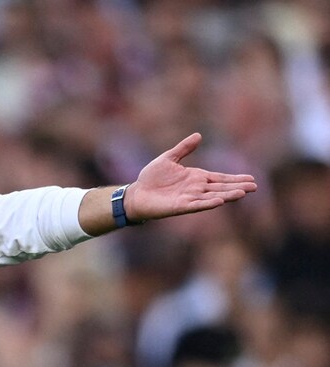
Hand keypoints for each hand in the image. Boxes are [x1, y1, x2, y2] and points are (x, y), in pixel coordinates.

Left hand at [127, 133, 257, 221]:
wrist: (136, 194)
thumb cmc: (151, 178)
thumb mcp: (168, 158)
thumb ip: (183, 149)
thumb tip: (198, 136)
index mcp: (196, 177)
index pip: (220, 178)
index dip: (235, 178)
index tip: (251, 179)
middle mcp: (196, 189)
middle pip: (221, 187)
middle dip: (237, 187)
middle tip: (255, 187)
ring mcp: (189, 198)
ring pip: (212, 196)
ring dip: (227, 195)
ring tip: (243, 193)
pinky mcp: (180, 206)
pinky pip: (196, 205)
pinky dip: (207, 203)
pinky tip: (219, 201)